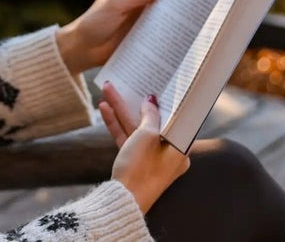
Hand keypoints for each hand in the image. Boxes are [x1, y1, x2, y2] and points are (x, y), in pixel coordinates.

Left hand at [55, 0, 192, 72]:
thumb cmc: (94, 21)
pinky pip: (166, 26)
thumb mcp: (114, 6)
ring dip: (187, 3)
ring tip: (209, 2)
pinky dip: (179, 25)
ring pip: (171, 4)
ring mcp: (145, 13)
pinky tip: (194, 28)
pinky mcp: (147, 31)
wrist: (84, 48)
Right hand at [101, 82, 189, 213]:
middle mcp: (167, 154)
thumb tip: (152, 100)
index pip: (175, 119)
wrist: (123, 200)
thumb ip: (150, 115)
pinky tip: (104, 110)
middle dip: (134, 102)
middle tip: (126, 83)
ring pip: (135, 128)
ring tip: (107, 90)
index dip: (165, 102)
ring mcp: (149, 158)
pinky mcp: (134, 162)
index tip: (160, 86)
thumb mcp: (146, 136)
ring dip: (120, 109)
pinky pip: (127, 138)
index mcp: (180, 149)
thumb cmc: (141, 168)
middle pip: (151, 121)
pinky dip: (116, 125)